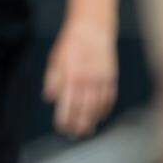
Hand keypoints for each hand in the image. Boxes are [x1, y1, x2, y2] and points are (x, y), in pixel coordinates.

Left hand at [43, 19, 117, 136]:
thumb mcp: (55, 59)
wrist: (93, 28)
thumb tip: (51, 98)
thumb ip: (53, 80)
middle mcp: (87, 80)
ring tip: (89, 129)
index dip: (65, 119)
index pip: (68, 104)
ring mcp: (101, 78)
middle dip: (80, 124)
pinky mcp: (111, 75)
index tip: (62, 128)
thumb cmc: (71, 43)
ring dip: (93, 119)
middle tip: (76, 134)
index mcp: (70, 76)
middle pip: (84, 109)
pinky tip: (101, 115)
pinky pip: (109, 96)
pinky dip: (106, 108)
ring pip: (98, 105)